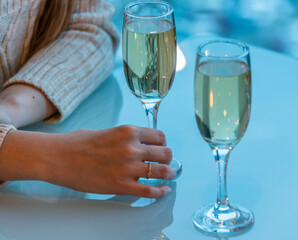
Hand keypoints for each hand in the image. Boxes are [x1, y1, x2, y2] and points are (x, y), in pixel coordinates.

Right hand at [0, 126, 175, 197]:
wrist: (57, 158)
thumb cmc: (78, 144)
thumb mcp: (107, 131)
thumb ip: (126, 137)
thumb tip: (140, 143)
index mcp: (128, 132)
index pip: (160, 136)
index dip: (163, 143)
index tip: (161, 148)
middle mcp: (131, 148)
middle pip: (166, 153)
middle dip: (168, 159)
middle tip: (166, 163)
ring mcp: (128, 168)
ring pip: (163, 172)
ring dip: (169, 174)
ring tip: (168, 176)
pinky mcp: (121, 186)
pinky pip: (150, 191)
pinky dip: (160, 192)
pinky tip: (162, 190)